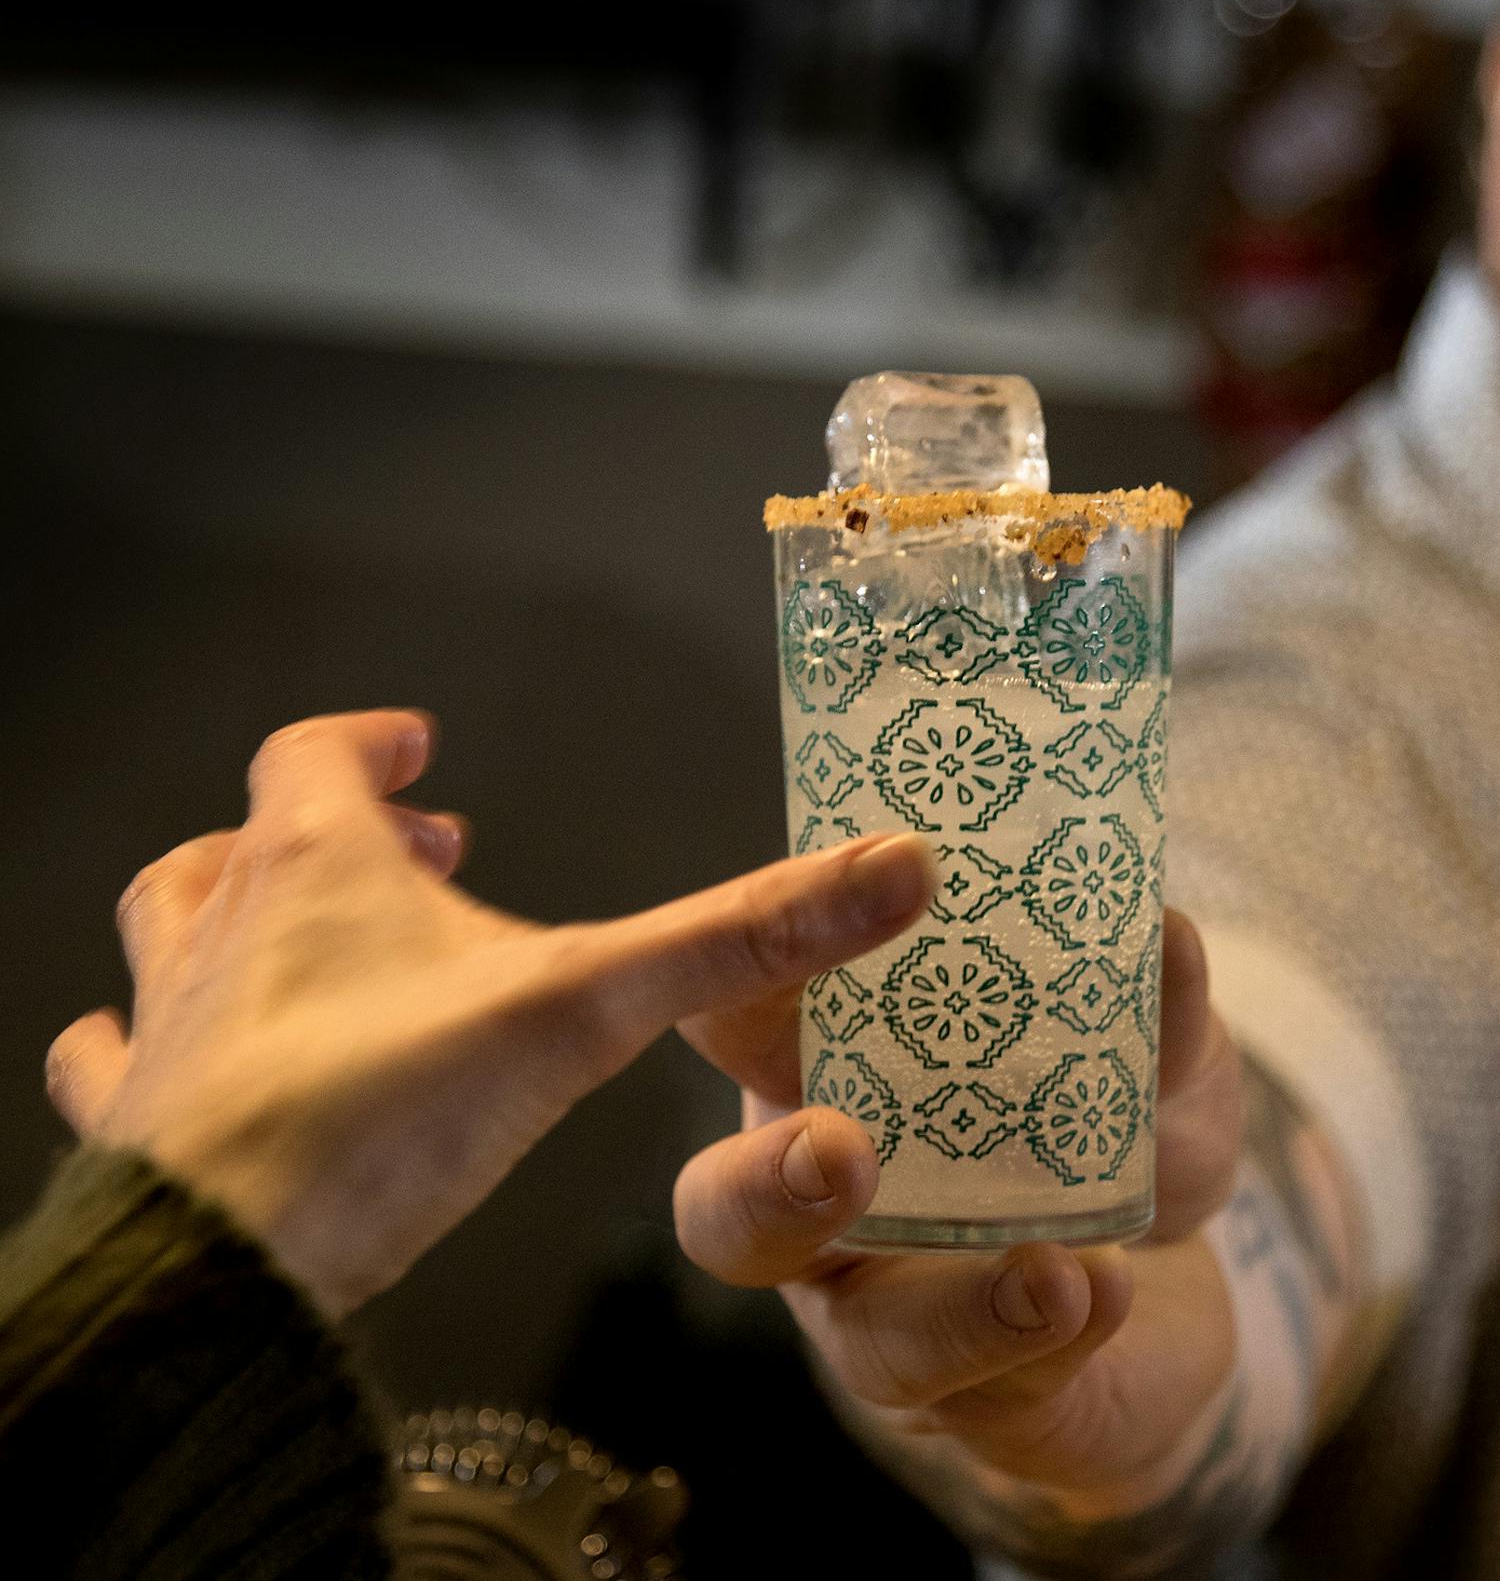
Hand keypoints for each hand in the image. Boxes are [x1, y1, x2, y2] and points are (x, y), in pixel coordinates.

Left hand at [44, 709, 936, 1316]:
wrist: (228, 1262)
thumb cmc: (387, 1111)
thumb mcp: (590, 1008)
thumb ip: (741, 941)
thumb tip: (894, 868)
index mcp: (315, 866)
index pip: (319, 754)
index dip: (372, 741)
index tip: (420, 745)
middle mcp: (220, 927)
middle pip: (245, 839)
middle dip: (328, 834)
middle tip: (406, 848)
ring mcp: (160, 1026)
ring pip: (161, 928)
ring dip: (217, 914)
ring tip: (273, 929)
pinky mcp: (128, 1125)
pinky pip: (101, 1057)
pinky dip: (123, 1043)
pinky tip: (139, 1054)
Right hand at [670, 911, 1245, 1510]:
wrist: (1188, 1288)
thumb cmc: (1124, 1128)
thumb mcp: (1159, 1053)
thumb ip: (1158, 1007)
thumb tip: (1165, 933)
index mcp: (840, 1077)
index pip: (742, 1015)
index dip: (755, 963)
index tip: (839, 911)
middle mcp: (829, 1205)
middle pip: (726, 1210)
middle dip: (765, 1184)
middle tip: (838, 1151)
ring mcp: (887, 1318)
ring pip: (862, 1338)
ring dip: (950, 1307)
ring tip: (1054, 1270)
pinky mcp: (969, 1402)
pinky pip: (989, 1393)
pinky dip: (1049, 1342)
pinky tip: (1104, 1295)